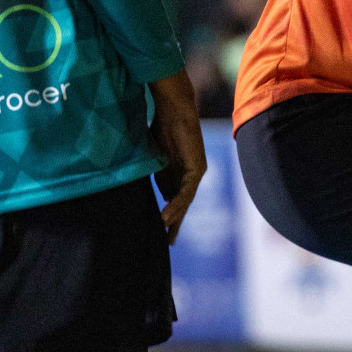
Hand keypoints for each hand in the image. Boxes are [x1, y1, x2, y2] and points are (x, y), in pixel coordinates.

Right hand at [147, 70, 207, 243]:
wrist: (173, 109)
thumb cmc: (160, 127)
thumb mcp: (154, 158)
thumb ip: (156, 175)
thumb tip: (155, 195)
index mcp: (178, 171)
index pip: (174, 197)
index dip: (168, 213)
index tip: (161, 229)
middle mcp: (190, 173)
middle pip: (182, 203)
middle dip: (175, 222)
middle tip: (168, 242)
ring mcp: (195, 171)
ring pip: (184, 200)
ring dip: (174, 216)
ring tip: (164, 232)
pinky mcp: (197, 168)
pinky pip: (186, 191)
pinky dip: (176, 204)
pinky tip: (166, 216)